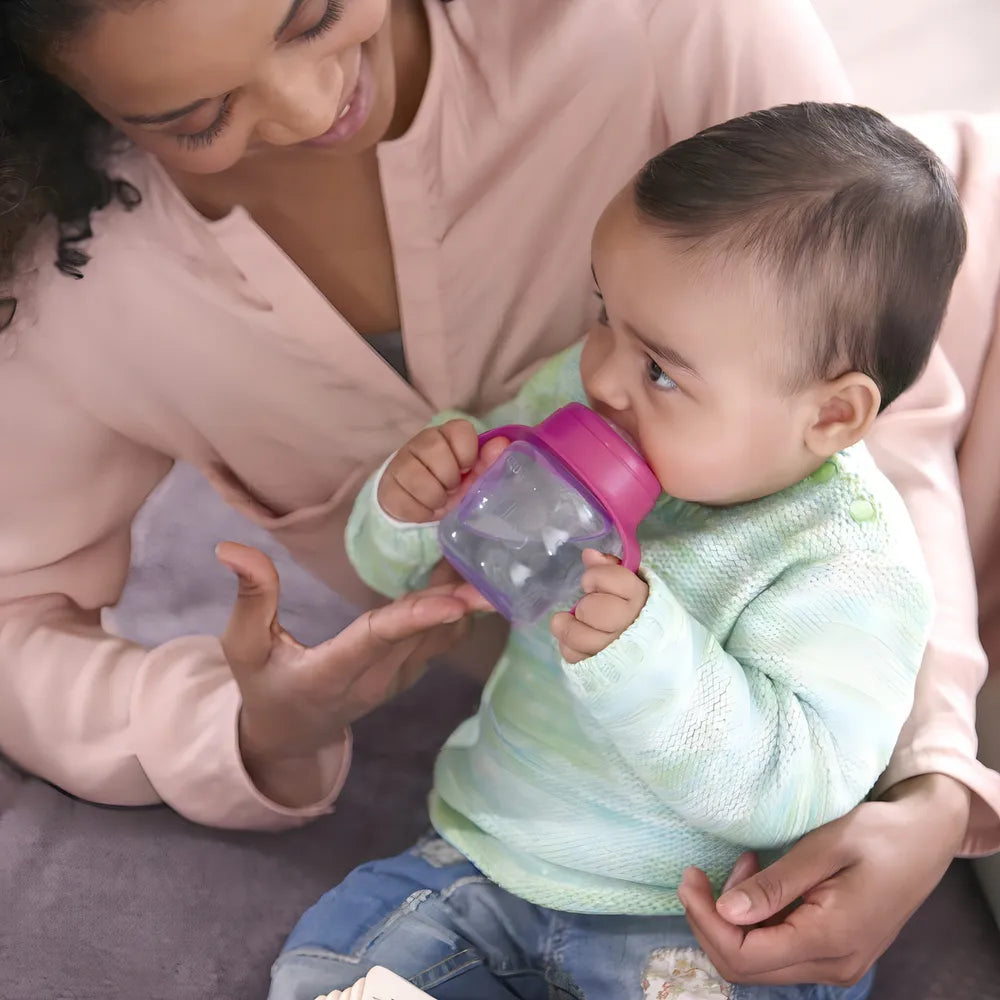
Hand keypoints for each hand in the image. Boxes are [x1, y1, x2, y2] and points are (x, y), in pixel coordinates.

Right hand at [216, 542, 477, 806]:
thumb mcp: (243, 645)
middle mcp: (375, 681)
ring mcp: (398, 680)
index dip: (415, 620)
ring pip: (439, 637)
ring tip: (482, 554)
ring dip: (463, 600)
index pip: (377, 641)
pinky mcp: (411, 672)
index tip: (452, 601)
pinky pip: (442, 639)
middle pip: (420, 634)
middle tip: (484, 557)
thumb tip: (231, 548)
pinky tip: (467, 572)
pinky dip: (458, 608)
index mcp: (331, 674)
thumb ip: (249, 597)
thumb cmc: (263, 684)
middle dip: (455, 598)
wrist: (291, 734)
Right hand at [377, 420, 507, 521]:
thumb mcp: (473, 477)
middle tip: (451, 488)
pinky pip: (405, 500)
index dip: (466, 454)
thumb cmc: (452, 486)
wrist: (421, 504)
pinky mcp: (387, 485)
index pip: (459, 430)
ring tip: (439, 499)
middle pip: (435, 449)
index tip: (466, 469)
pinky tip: (424, 508)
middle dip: (449, 478)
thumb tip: (503, 444)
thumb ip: (489, 462)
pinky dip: (421, 512)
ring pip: (417, 477)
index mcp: (448, 434)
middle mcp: (422, 441)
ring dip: (435, 497)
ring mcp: (401, 461)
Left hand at [550, 549, 647, 663]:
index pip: (611, 579)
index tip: (592, 583)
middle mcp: (630, 626)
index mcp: (641, 599)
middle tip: (587, 608)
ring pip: (578, 636)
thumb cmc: (641, 614)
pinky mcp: (600, 669)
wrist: (660, 657)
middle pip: (592, 609)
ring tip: (569, 621)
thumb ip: (611, 569)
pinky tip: (576, 641)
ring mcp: (616, 651)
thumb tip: (588, 555)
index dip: (596, 577)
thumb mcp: (633, 587)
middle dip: (585, 606)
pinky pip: (573, 655)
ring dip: (568, 626)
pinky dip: (568, 646)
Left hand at [678, 773, 969, 986]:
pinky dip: (755, 917)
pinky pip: (777, 948)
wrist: (926, 839)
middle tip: (699, 873)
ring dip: (733, 917)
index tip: (689, 877)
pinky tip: (759, 876)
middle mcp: (833, 965)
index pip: (744, 955)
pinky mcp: (832, 952)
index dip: (705, 921)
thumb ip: (775, 884)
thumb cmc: (880, 834)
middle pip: (744, 966)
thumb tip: (726, 911)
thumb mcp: (825, 847)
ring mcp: (835, 964)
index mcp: (830, 941)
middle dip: (710, 921)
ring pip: (757, 961)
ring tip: (745, 863)